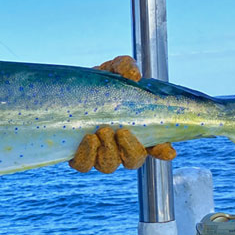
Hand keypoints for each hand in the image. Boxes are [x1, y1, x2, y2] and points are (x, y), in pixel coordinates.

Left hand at [68, 56, 176, 173]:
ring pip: (109, 166)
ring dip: (109, 152)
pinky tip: (89, 139)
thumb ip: (125, 68)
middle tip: (122, 131)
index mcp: (137, 130)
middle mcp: (120, 146)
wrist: (67, 87)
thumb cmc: (98, 81)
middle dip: (131, 150)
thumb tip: (133, 75)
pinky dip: (86, 156)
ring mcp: (99, 153)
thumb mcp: (113, 69)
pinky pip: (82, 165)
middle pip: (133, 161)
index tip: (167, 150)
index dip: (163, 151)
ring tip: (103, 131)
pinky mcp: (77, 155)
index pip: (156, 147)